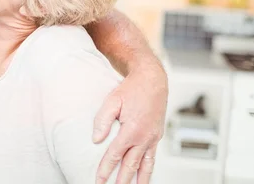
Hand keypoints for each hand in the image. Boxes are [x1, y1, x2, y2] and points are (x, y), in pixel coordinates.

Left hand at [93, 58, 167, 183]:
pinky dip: (148, 168)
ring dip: (140, 180)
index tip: (99, 180)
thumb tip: (96, 139)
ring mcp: (153, 137)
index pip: (115, 155)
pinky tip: (144, 175)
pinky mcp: (157, 135)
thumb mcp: (112, 101)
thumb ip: (102, 120)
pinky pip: (152, 157)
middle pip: (131, 165)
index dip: (106, 169)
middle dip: (122, 180)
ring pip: (146, 165)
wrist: (152, 79)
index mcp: (132, 130)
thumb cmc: (131, 88)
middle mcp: (145, 137)